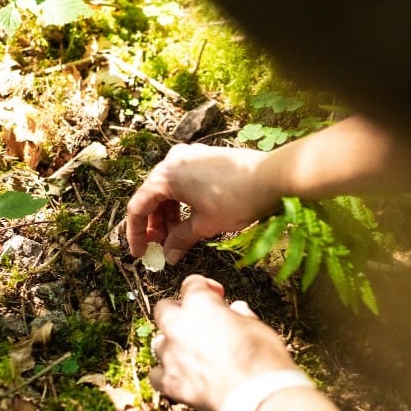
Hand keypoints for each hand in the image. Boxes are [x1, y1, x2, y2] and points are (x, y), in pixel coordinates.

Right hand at [126, 143, 279, 262]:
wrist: (273, 177)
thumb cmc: (237, 200)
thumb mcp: (205, 224)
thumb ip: (181, 239)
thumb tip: (169, 255)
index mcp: (166, 175)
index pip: (138, 207)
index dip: (137, 234)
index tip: (140, 254)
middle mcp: (174, 159)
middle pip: (153, 196)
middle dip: (156, 225)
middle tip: (161, 248)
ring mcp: (191, 155)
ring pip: (170, 189)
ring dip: (170, 215)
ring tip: (178, 238)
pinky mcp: (206, 158)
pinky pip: (185, 181)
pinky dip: (183, 202)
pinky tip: (192, 220)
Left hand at [149, 275, 297, 410]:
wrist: (257, 397)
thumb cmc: (262, 358)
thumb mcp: (257, 327)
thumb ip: (240, 316)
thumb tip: (237, 310)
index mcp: (201, 304)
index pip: (192, 284)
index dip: (206, 287)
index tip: (217, 295)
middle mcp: (178, 326)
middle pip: (164, 309)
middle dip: (178, 311)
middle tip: (196, 320)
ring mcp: (171, 355)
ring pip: (158, 342)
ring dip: (172, 344)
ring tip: (190, 352)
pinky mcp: (170, 384)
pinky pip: (156, 374)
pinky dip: (166, 373)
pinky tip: (180, 376)